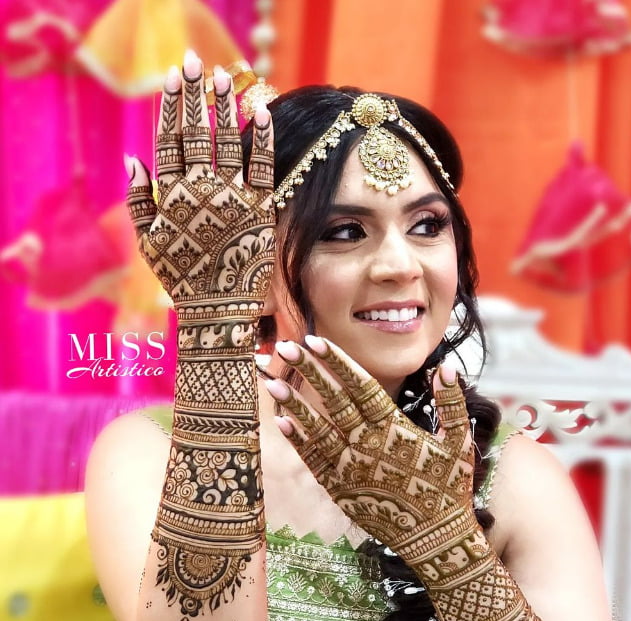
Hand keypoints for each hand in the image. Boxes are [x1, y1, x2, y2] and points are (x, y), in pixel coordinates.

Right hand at [125, 51, 273, 348]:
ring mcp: (231, 200)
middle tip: (195, 62)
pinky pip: (261, 167)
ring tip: (226, 75)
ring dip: (225, 106)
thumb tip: (132, 159)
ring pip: (227, 142)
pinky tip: (261, 110)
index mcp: (171, 197)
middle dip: (194, 94)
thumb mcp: (150, 243)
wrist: (217, 312)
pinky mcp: (259, 211)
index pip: (169, 140)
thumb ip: (140, 201)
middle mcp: (200, 192)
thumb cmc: (182, 279)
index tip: (174, 77)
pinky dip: (261, 138)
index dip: (171, 106)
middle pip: (195, 133)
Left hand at [266, 337, 486, 577]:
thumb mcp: (459, 443)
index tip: (316, 342)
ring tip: (273, 382)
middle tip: (287, 347)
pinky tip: (282, 423)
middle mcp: (367, 445)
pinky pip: (315, 461)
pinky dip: (298, 441)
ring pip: (317, 429)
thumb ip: (451, 403)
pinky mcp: (341, 490)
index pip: (360, 386)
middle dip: (310, 372)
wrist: (434, 540)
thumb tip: (444, 366)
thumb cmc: (449, 488)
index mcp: (394, 428)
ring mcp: (350, 469)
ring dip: (294, 405)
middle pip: (333, 400)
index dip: (337, 363)